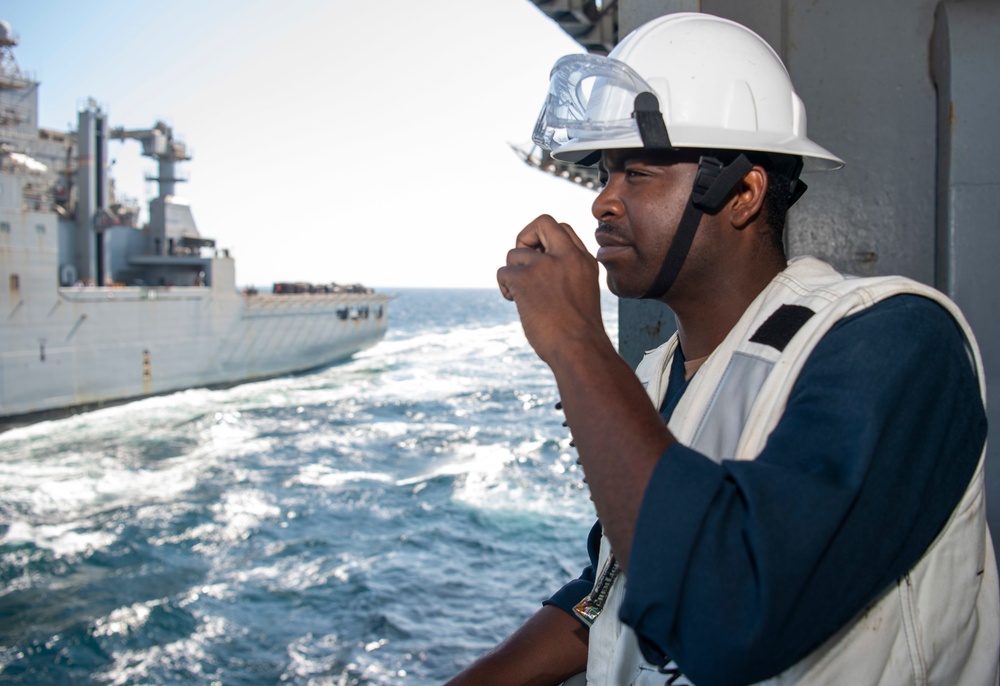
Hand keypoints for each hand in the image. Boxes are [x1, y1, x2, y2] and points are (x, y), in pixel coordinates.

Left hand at [497, 215, 605, 363]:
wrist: (580, 350)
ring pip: (514, 253)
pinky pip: (503, 271)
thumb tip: (535, 266)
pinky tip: (514, 301)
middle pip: (542, 222)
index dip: (546, 241)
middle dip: (526, 237)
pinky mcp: (525, 279)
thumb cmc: (579, 332)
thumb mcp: (582, 292)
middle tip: (524, 263)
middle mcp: (567, 256)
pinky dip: (504, 286)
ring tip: (521, 295)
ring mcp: (545, 265)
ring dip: (513, 273)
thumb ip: (566, 273)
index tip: (542, 262)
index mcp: (584, 260)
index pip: (563, 229)